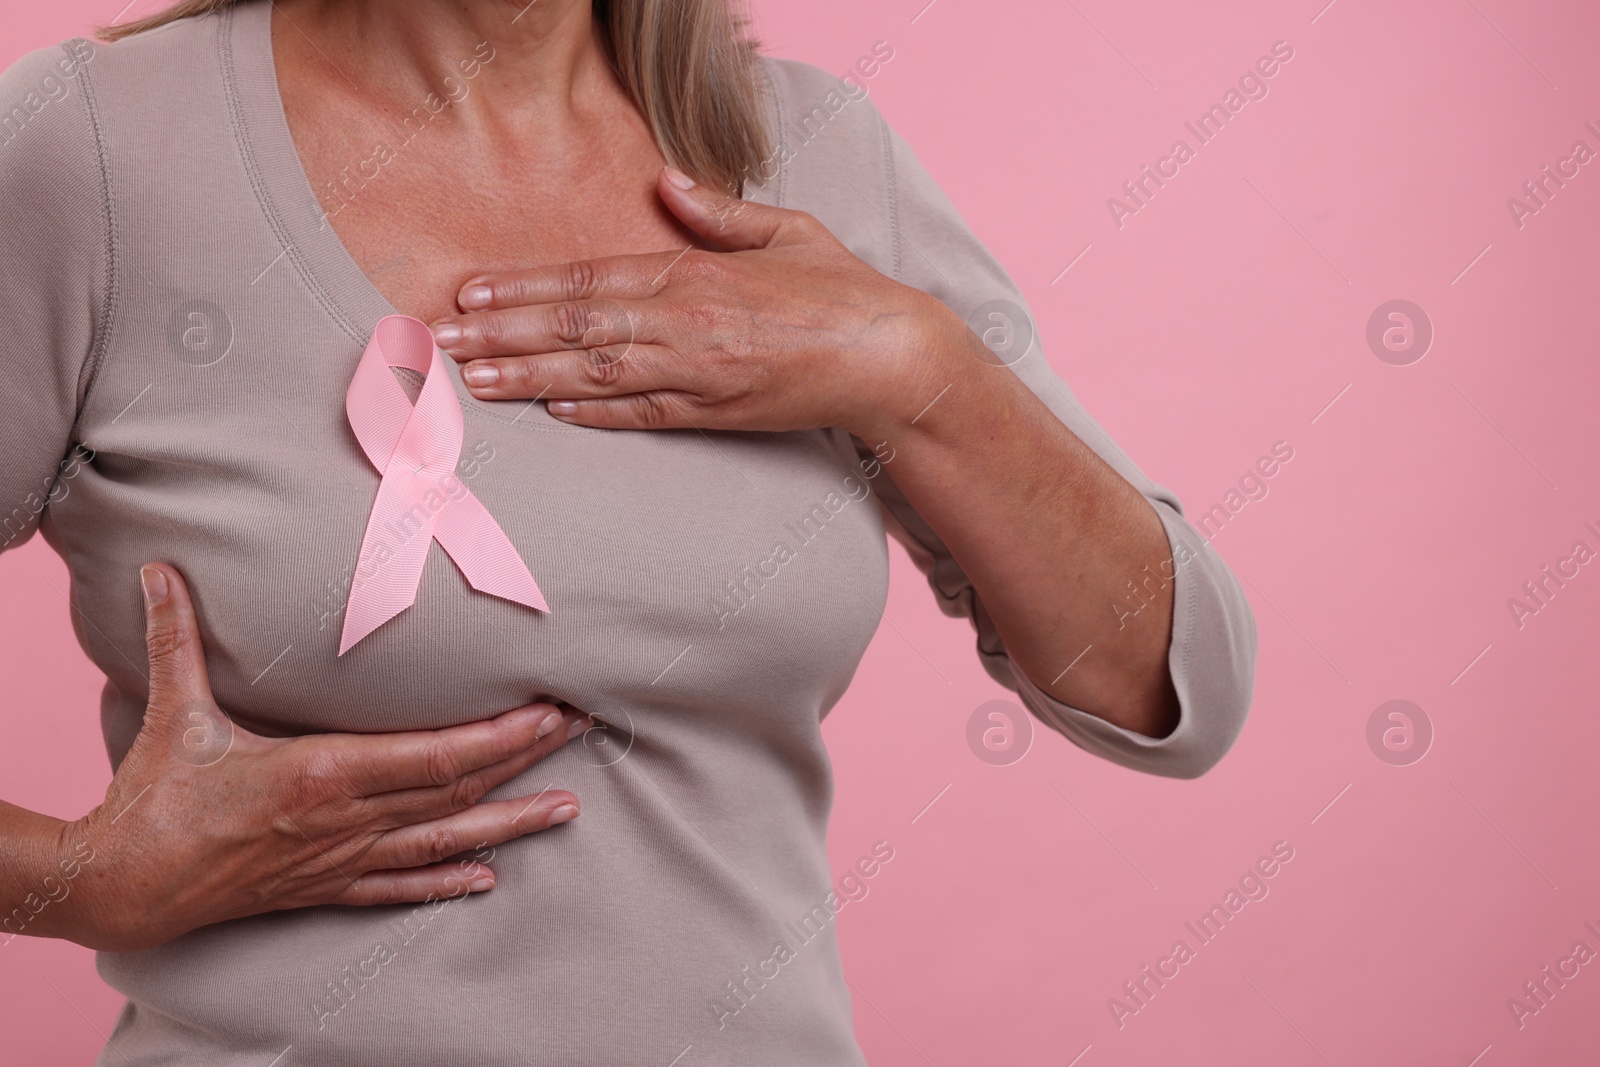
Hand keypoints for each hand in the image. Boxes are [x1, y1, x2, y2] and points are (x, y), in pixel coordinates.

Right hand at [56, 563, 586, 951]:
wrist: (121, 886)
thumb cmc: (153, 798)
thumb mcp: (175, 712)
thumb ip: (178, 638)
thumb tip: (160, 569)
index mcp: (321, 773)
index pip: (435, 755)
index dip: (500, 737)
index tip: (548, 711)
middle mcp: (346, 820)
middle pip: (457, 789)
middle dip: (525, 759)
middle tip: (582, 730)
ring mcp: (341, 859)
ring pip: (444, 840)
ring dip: (510, 824)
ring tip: (566, 809)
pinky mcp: (325, 887)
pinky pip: (398, 886)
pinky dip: (445, 881)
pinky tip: (487, 878)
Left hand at [428, 166, 969, 440]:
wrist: (891, 358)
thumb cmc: (842, 290)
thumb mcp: (785, 230)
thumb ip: (719, 212)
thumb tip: (666, 182)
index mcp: (696, 273)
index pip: (588, 279)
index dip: (522, 288)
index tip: (469, 293)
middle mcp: (687, 324)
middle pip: (575, 329)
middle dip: (501, 335)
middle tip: (439, 342)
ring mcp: (699, 374)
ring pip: (595, 376)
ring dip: (528, 379)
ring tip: (471, 382)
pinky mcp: (717, 415)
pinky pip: (643, 415)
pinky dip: (594, 415)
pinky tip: (549, 412)